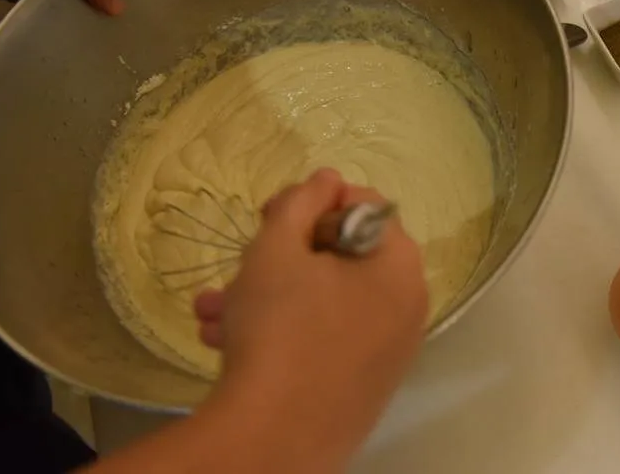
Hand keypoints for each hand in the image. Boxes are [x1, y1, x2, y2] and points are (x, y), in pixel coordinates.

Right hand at [194, 169, 427, 470]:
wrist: (272, 439)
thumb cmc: (277, 327)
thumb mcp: (277, 248)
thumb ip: (301, 202)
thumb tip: (327, 179)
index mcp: (399, 265)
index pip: (362, 205)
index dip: (311, 202)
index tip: (268, 216)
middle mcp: (406, 305)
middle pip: (342, 256)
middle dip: (279, 256)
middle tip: (240, 261)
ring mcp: (388, 350)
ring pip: (323, 302)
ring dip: (266, 296)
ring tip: (213, 308)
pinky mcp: (363, 386)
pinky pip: (326, 339)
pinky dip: (283, 332)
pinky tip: (226, 339)